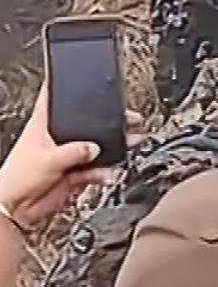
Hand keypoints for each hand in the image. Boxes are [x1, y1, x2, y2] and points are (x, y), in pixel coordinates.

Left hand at [0, 88, 115, 232]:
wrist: (17, 210)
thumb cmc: (19, 179)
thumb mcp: (49, 159)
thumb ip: (75, 151)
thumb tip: (95, 147)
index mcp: (43, 125)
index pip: (52, 98)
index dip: (63, 86)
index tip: (78, 77)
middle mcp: (56, 138)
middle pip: (84, 123)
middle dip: (106, 121)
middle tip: (128, 119)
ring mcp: (66, 157)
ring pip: (94, 148)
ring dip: (112, 148)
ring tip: (131, 143)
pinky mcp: (73, 175)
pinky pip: (95, 170)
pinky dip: (105, 172)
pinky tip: (111, 173)